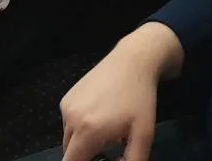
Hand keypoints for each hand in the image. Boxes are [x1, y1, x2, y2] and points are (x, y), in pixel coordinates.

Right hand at [59, 23, 182, 160]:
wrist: (132, 61)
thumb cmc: (140, 99)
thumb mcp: (144, 135)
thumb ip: (133, 160)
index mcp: (88, 131)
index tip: (100, 160)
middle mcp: (71, 118)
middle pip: (69, 153)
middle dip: (86, 156)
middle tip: (108, 151)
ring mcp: (67, 106)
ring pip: (68, 138)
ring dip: (82, 143)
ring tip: (106, 132)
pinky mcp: (67, 97)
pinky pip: (68, 122)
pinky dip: (79, 127)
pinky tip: (99, 116)